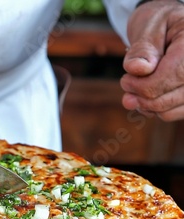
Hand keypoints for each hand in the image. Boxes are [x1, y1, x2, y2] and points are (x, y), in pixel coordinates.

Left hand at [120, 0, 183, 120]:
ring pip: (169, 111)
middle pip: (170, 98)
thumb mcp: (149, 27)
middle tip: (126, 83)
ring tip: (133, 91)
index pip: (173, 76)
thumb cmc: (158, 24)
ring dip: (145, 105)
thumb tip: (138, 69)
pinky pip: (172, 114)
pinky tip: (144, 97)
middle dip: (141, 97)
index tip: (125, 81)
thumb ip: (143, 49)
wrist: (168, 29)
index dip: (144, 85)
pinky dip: (154, 110)